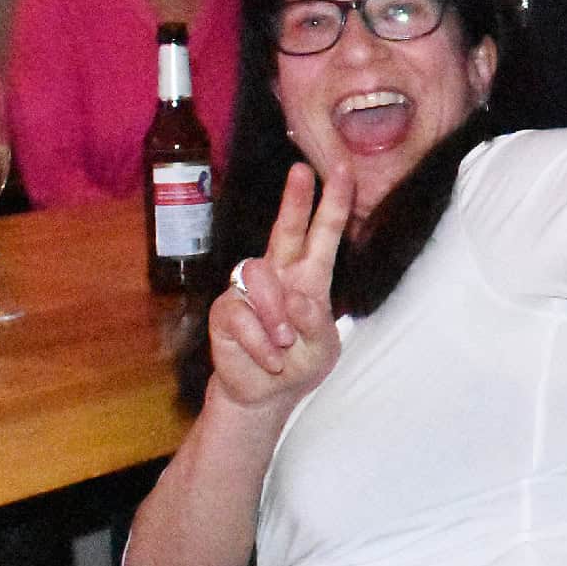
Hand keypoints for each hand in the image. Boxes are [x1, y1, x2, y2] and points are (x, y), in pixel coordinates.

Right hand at [207, 161, 353, 411]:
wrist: (265, 395)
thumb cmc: (299, 363)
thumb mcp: (324, 349)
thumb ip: (317, 324)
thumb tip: (296, 298)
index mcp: (311, 275)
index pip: (324, 233)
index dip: (334, 202)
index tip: (341, 170)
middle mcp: (280, 274)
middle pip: (286, 228)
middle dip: (294, 199)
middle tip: (301, 172)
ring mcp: (249, 289)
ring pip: (260, 276)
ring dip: (275, 315)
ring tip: (283, 343)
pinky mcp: (226, 310)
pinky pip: (241, 315)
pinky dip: (260, 343)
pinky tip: (268, 357)